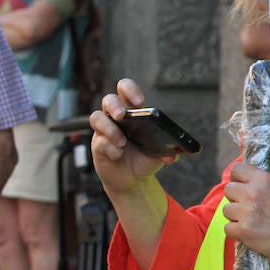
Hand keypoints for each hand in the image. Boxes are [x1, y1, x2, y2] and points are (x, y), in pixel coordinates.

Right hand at [89, 77, 179, 196]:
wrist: (133, 180)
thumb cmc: (145, 159)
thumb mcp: (159, 154)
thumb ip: (168, 151)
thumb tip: (172, 155)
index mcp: (132, 111)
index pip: (126, 89)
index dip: (130, 90)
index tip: (139, 101)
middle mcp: (115, 117)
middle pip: (109, 99)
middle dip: (114, 106)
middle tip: (122, 116)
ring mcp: (104, 130)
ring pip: (97, 117)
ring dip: (109, 129)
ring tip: (122, 143)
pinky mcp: (97, 145)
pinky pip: (99, 141)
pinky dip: (110, 148)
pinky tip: (118, 155)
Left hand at [220, 161, 269, 263]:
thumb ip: (265, 185)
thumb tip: (250, 183)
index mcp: (264, 179)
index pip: (236, 169)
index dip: (238, 179)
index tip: (243, 186)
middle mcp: (253, 192)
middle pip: (229, 190)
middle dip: (236, 199)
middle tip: (249, 208)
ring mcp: (247, 212)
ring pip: (226, 210)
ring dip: (236, 217)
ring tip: (252, 222)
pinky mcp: (244, 231)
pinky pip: (228, 228)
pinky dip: (237, 232)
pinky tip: (250, 233)